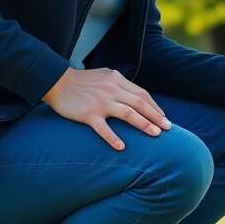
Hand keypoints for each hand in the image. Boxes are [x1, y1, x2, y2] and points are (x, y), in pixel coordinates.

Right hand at [42, 67, 170, 150]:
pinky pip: (103, 128)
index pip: (142, 94)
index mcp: (117, 80)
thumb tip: (136, 96)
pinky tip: (122, 147)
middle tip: (168, 128)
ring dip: (144, 124)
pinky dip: (113, 138)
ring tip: (156, 135)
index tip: (163, 118)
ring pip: (128, 114)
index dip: (155, 107)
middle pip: (140, 103)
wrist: (56, 82)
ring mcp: (101, 102)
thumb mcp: (104, 76)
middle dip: (156, 116)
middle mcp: (112, 89)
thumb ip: (119, 84)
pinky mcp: (88, 114)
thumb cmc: (81, 81)